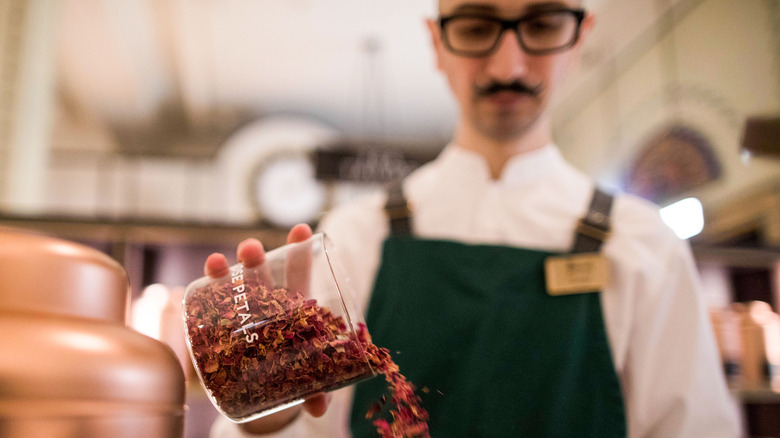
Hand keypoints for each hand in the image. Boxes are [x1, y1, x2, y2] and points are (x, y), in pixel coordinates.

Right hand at [203, 223, 330, 433]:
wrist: (261, 400)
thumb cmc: (292, 381)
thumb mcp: (305, 386)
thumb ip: (315, 392)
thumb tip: (318, 407)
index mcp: (294, 311)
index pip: (299, 276)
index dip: (301, 252)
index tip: (303, 228)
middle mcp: (267, 306)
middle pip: (263, 274)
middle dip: (256, 257)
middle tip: (250, 248)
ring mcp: (242, 315)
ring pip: (235, 286)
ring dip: (229, 270)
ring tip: (221, 260)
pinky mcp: (220, 330)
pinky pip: (211, 305)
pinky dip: (207, 289)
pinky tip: (203, 277)